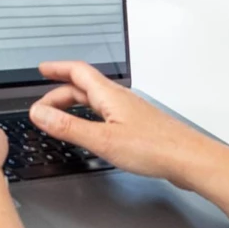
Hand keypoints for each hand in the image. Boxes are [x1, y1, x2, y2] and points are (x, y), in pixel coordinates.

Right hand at [29, 60, 210, 186]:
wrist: (188, 159)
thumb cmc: (154, 148)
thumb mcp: (103, 140)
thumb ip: (69, 127)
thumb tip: (40, 113)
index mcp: (109, 95)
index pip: (77, 71)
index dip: (57, 68)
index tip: (42, 69)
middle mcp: (119, 98)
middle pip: (84, 86)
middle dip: (60, 93)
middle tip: (43, 107)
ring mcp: (129, 111)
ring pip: (95, 99)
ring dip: (74, 103)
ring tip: (60, 116)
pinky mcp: (137, 125)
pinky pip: (105, 113)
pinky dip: (89, 116)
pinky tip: (91, 129)